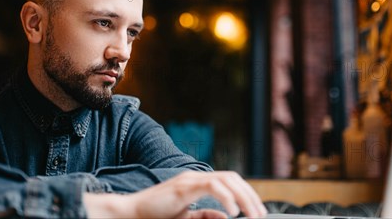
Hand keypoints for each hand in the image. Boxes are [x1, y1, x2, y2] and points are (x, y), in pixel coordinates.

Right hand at [83, 171, 267, 218]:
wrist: (131, 213)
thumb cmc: (155, 216)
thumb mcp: (185, 217)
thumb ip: (204, 216)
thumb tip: (226, 217)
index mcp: (197, 183)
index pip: (229, 181)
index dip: (246, 193)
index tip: (257, 210)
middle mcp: (195, 177)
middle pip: (232, 178)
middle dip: (250, 195)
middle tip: (260, 214)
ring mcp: (189, 180)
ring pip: (226, 180)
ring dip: (243, 196)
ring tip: (251, 214)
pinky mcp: (183, 186)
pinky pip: (212, 186)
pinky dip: (226, 197)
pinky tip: (233, 211)